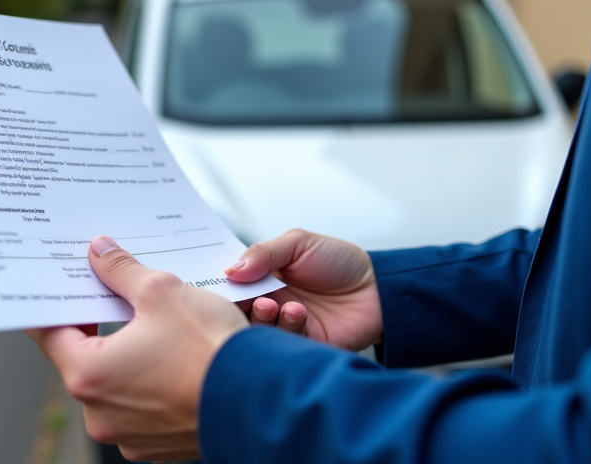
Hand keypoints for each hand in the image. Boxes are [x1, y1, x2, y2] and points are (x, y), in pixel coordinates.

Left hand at [28, 236, 247, 461]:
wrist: (263, 400)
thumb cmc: (211, 349)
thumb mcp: (162, 292)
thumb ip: (122, 271)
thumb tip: (99, 252)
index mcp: (89, 375)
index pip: (50, 333)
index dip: (58, 304)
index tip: (66, 287)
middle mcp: (99, 414)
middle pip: (85, 359)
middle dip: (102, 327)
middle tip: (120, 298)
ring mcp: (128, 435)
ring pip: (117, 384)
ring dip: (130, 356)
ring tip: (159, 330)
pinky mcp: (157, 445)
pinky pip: (143, 406)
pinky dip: (153, 384)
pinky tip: (177, 361)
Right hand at [227, 229, 381, 351]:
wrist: (378, 288)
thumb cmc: (340, 262)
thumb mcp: (300, 244)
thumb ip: (264, 253)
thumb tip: (230, 270)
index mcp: (263, 279)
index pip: (231, 285)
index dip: (220, 285)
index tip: (212, 284)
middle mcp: (269, 304)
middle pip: (237, 311)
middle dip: (236, 305)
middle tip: (246, 296)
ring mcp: (283, 326)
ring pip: (255, 330)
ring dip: (261, 317)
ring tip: (273, 303)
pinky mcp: (300, 346)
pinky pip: (281, 344)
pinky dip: (286, 327)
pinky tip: (299, 313)